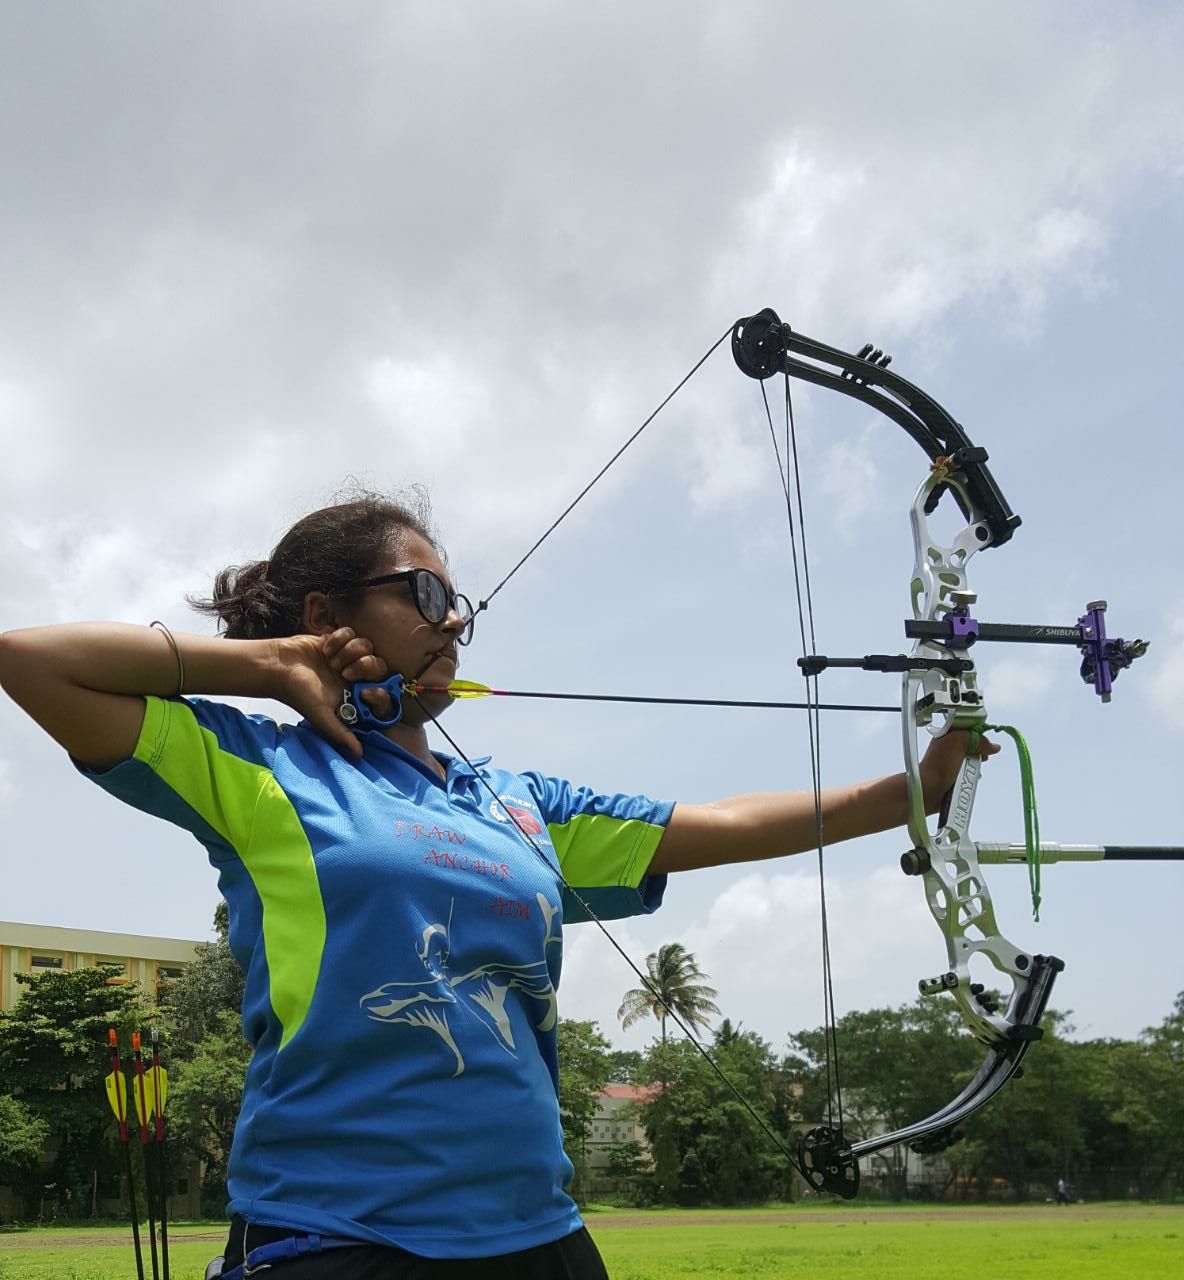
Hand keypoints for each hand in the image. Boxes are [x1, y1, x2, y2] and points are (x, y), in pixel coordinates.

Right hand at [271, 629, 394, 758]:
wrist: (278, 667)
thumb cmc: (298, 693)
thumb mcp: (322, 716)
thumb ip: (342, 734)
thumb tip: (359, 754)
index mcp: (355, 693)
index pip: (382, 689)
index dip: (379, 690)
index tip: (364, 692)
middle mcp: (354, 675)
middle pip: (379, 664)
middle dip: (364, 666)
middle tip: (344, 673)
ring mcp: (346, 656)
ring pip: (367, 645)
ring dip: (349, 651)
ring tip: (331, 660)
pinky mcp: (336, 639)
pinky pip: (350, 632)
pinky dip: (338, 639)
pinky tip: (325, 648)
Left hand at [919, 728, 1000, 813]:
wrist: (928, 789)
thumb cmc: (937, 766)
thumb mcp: (958, 744)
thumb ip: (976, 739)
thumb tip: (993, 746)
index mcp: (946, 736)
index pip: (967, 729)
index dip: (978, 734)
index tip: (986, 741)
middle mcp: (947, 748)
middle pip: (972, 745)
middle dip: (979, 750)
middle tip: (982, 755)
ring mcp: (950, 763)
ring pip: (971, 760)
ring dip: (976, 764)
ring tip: (975, 768)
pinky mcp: (952, 776)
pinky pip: (968, 773)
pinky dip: (972, 775)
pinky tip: (971, 777)